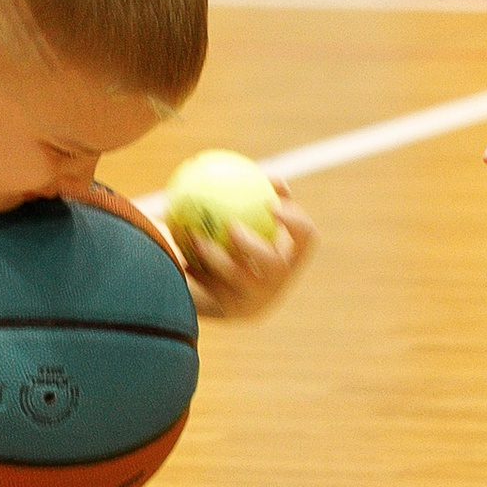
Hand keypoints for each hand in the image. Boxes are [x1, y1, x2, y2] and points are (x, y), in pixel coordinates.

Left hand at [170, 189, 317, 321]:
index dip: (296, 221)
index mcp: (291, 256)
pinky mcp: (232, 311)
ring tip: (195, 238)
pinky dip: (198, 269)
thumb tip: (269, 175)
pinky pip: (213, 287)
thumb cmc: (233, 241)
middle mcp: (280, 281)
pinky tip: (180, 256)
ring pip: (237, 276)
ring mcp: (257, 299)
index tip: (271, 203)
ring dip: (216, 255)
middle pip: (273, 263)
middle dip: (253, 245)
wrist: (213, 289)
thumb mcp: (244, 218)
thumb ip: (255, 197)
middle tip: (231, 226)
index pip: (306, 237)